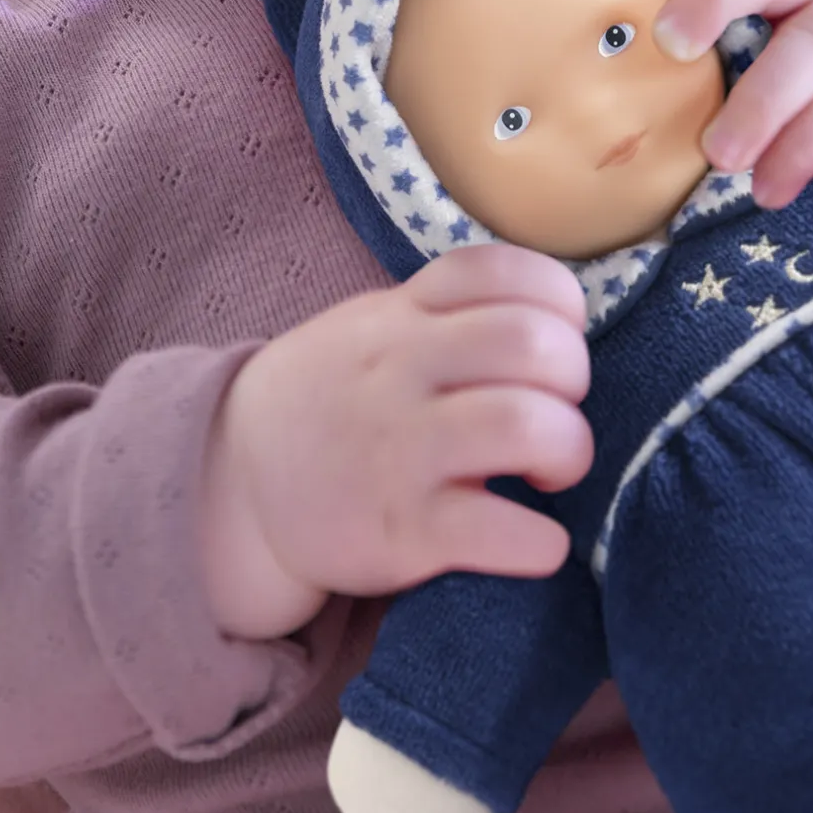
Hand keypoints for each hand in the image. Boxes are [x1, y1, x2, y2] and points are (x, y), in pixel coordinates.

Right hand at [198, 244, 592, 639]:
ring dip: (570, 449)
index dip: (557, 301)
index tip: (557, 338)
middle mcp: (401, 370)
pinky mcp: (402, 533)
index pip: (501, 270)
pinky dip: (543, 543)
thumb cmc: (334, 396)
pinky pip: (505, 533)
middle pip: (533, 342)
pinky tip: (533, 541)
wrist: (238, 481)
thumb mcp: (375, 325)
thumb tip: (557, 323)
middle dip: (574, 377)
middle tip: (560, 409)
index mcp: (403, 313)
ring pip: (528, 426)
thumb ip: (452, 312)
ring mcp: (400, 451)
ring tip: (552, 470)